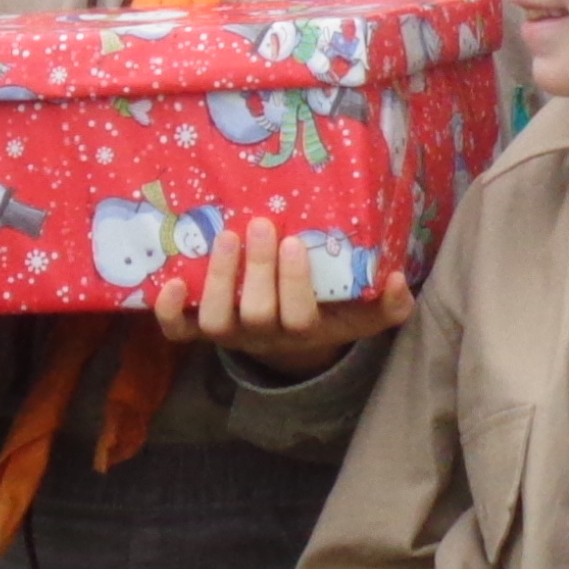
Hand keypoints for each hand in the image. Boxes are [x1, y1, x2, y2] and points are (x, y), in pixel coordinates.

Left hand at [156, 216, 413, 377]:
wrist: (289, 343)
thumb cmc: (330, 315)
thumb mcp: (364, 314)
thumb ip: (390, 305)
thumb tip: (399, 279)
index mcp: (303, 332)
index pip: (298, 318)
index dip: (293, 284)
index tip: (296, 242)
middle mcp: (262, 336)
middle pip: (254, 315)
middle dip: (257, 271)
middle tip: (261, 225)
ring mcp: (229, 334)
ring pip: (215, 321)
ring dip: (218, 279)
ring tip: (226, 237)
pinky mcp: (200, 331)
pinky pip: (178, 332)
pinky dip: (169, 312)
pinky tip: (171, 281)